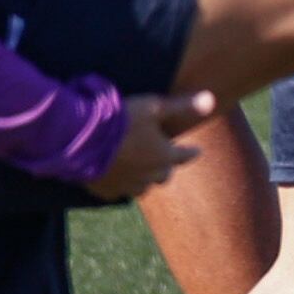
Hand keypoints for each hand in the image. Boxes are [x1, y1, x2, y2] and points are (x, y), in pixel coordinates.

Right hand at [82, 91, 213, 199]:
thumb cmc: (123, 120)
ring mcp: (126, 186)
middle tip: (165, 159)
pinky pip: (118, 192)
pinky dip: (121, 185)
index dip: (191, 152)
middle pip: (164, 175)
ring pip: (142, 188)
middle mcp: (148, 175)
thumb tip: (211, 100)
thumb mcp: (154, 107)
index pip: (184, 156)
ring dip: (145, 179)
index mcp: (163, 156)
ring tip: (142, 171)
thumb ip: (182, 106)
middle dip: (166, 166)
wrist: (82, 141)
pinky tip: (119, 179)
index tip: (197, 151)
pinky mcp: (105, 191)